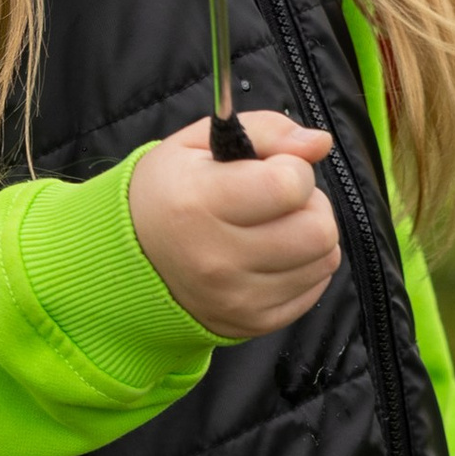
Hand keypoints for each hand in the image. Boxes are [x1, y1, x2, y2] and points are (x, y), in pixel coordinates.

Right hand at [130, 112, 338, 338]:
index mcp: (199, 204)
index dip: (293, 168)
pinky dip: (305, 267)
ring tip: (275, 226)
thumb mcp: (200, 142)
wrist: (130, 257)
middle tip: (280, 199)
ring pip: (324, 260)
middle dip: (309, 204)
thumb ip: (266, 131)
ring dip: (311, 235)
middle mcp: (217, 260)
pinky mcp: (252, 324)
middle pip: (318, 230)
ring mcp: (236, 299)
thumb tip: (319, 144)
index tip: (271, 168)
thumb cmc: (170, 189)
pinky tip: (273, 254)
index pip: (289, 185)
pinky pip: (314, 289)